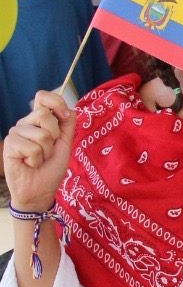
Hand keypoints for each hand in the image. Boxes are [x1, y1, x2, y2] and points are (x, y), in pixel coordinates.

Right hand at [3, 92, 75, 211]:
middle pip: (44, 115)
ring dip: (46, 151)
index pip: (43, 97)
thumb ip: (67, 124)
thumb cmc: (51, 167)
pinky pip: (31, 147)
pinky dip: (36, 159)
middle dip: (55, 136)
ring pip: (41, 134)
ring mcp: (16, 133)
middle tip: (48, 150)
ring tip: (39, 159)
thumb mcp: (65, 143)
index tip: (64, 115)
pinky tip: (29, 164)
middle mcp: (25, 124)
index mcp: (38, 120)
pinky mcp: (9, 145)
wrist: (40, 189)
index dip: (56, 102)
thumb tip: (68, 109)